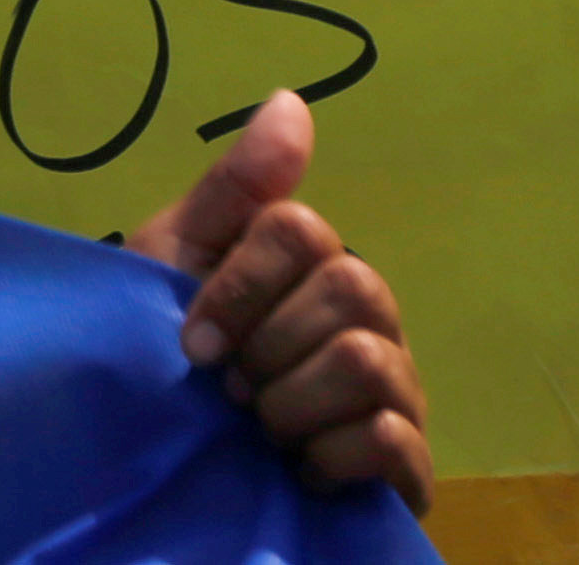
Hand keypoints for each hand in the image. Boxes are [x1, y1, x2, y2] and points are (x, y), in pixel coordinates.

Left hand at [127, 90, 428, 511]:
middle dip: (268, 344)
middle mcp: (370, 323)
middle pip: (352, 287)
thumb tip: (291, 100)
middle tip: (232, 387)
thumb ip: (234, 188)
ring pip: (368, 362)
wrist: (171, 478)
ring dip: (290, 403)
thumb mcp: (175, 263)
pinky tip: (297, 470)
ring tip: (260, 429)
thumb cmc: (171, 359)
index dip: (239, 285)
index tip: (194, 340)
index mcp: (315, 269)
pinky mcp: (407, 469)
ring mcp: (398, 394)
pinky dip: (328, 457)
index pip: (303, 230)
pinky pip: (392, 440)